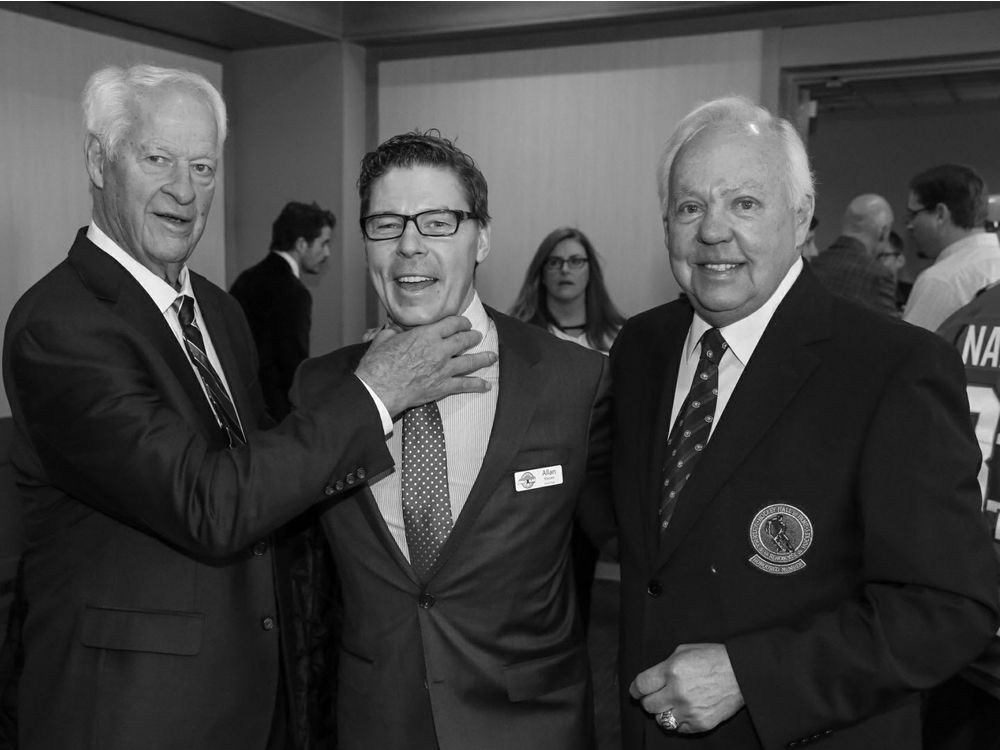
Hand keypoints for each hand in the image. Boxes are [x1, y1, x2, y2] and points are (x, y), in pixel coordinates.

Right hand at [355, 315, 496, 416]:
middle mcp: (439, 350)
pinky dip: (477, 385)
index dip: (461, 322)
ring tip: (491, 357)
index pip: (451, 324)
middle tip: (477, 337)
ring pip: (470, 361)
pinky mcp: (443, 387)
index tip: (464, 323)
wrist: (379, 388)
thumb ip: (394, 331)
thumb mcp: (384, 339)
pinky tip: (486, 385)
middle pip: (464, 340)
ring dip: (483, 358)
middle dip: (473, 337)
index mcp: (426, 334)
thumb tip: (394, 328)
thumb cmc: (378, 364)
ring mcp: (443, 369)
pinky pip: (465, 385)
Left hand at [629, 643, 743, 732]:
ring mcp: (689, 710)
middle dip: (649, 700)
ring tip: (670, 704)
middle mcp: (678, 691)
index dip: (635, 689)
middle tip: (655, 696)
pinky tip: (684, 711)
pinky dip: (678, 721)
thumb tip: (651, 679)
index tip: (636, 692)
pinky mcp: (700, 723)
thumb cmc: (713, 658)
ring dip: (663, 712)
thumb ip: (665, 665)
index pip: (641, 685)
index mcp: (672, 670)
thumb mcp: (684, 651)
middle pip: (648, 705)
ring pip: (661, 720)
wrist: (741, 672)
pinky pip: (679, 729)